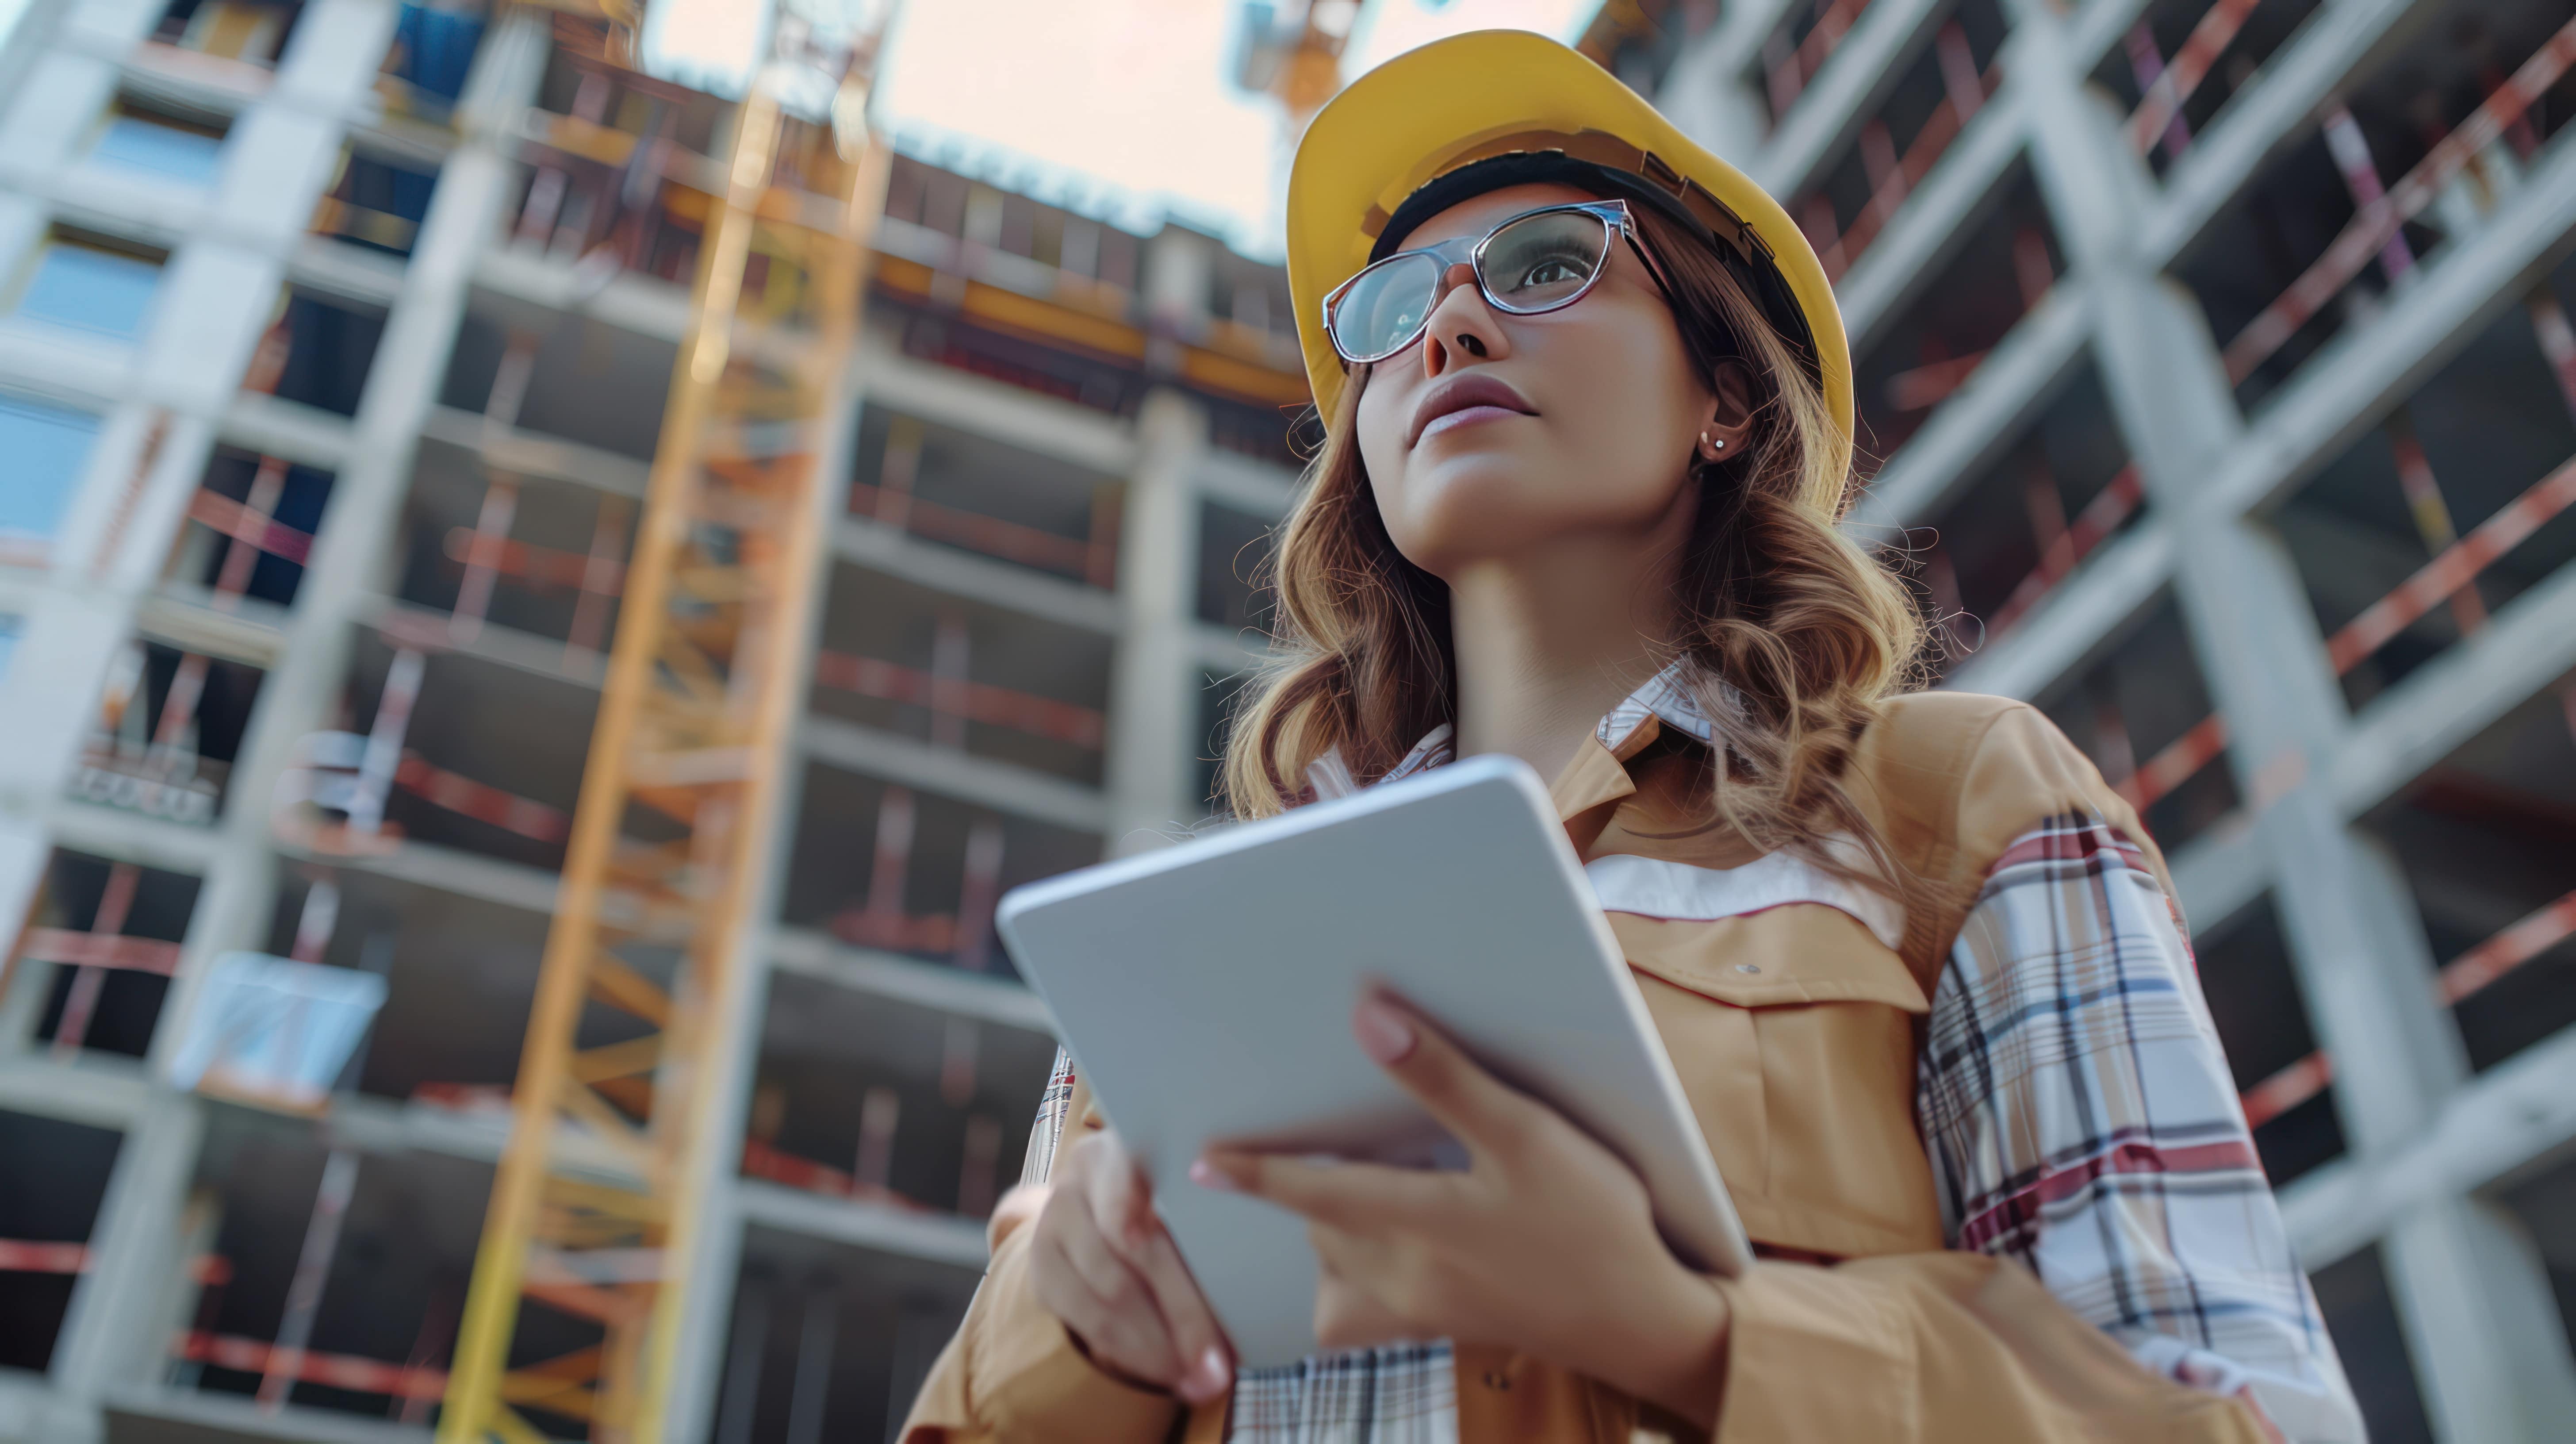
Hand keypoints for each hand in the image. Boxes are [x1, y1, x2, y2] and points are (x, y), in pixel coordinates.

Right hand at [1028, 1126, 1235, 1403]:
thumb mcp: (1187, 1190)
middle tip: (1220, 1368)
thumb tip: (1260, 1281)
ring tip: (1202, 1382)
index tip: (1138, 1235)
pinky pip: (1086, 1324)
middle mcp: (1078, 1179)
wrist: (1101, 1206)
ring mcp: (1052, 1225)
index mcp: (1122, 1146)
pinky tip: (1167, 1375)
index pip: (1121, 1170)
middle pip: (1128, 1250)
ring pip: (1107, 1295)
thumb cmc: (1171, 1199)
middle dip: (1180, 1315)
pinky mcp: (1041, 1271)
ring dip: (1158, 1349)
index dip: (1126, 1201)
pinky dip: (1131, 1356)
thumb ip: (1208, 1213)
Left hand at [1193, 993, 1730, 1426]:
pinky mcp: (1449, 1324)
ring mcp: (1425, 1307)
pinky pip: (1373, 1312)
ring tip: (1336, 1189)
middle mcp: (1405, 1273)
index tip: (1202, 1162)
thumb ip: (1443, 1079)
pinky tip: (1380, 1250)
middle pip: (1322, 1229)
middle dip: (1301, 1192)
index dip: (1255, 1173)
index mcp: (1416, 1222)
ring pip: (1341, 1271)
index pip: (1311, 1192)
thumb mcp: (1526, 1135)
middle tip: (1289, 1146)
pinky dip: (1357, 1282)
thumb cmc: (1593, 1221)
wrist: (1644, 1321)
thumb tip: (1370, 1019)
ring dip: (1329, 1232)